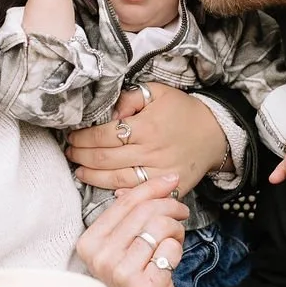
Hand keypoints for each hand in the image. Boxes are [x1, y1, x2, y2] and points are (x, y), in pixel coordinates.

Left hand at [66, 83, 226, 195]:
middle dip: (81, 156)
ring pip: (117, 179)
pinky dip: (118, 193)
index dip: (83, 137)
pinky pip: (139, 193)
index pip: (104, 135)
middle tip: (70, 153)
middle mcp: (152, 151)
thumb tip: (108, 113)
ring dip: (92, 176)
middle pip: (106, 158)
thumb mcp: (157, 93)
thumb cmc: (182, 111)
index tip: (72, 136)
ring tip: (79, 170)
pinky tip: (104, 188)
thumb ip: (129, 99)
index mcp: (147, 126)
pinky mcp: (169, 186)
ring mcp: (160, 172)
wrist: (215, 133)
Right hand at [76, 176, 191, 286]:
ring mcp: (121, 274)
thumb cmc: (139, 278)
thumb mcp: (125, 245)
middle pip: (145, 212)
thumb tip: (153, 182)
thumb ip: (132, 213)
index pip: (124, 203)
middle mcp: (100, 258)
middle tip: (181, 213)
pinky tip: (170, 261)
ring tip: (175, 240)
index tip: (171, 180)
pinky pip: (170, 249)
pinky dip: (177, 250)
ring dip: (176, 230)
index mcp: (90, 243)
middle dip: (170, 207)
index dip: (152, 187)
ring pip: (159, 227)